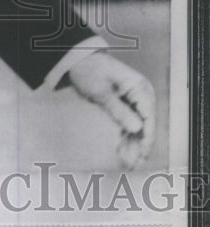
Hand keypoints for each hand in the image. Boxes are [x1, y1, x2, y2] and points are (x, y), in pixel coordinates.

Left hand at [66, 53, 155, 168]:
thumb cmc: (89, 71)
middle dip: (140, 145)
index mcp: (139, 87)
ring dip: (132, 144)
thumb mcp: (100, 92)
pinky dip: (125, 136)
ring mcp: (134, 99)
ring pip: (138, 126)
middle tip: (133, 165)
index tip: (142, 154)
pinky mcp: (126, 104)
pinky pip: (129, 123)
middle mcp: (141, 93)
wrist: (78, 60)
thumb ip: (119, 111)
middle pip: (145, 124)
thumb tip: (138, 130)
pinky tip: (121, 150)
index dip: (147, 137)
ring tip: (127, 163)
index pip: (149, 116)